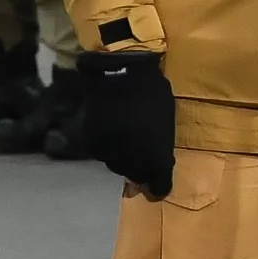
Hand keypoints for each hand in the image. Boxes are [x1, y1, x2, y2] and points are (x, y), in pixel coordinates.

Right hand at [80, 51, 176, 196]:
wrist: (117, 72)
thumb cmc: (151, 92)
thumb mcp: (166, 118)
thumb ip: (161, 140)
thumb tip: (157, 150)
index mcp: (156, 157)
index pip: (159, 186)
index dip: (159, 186)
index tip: (160, 184)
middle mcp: (131, 161)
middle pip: (136, 176)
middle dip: (141, 170)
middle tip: (144, 157)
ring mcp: (108, 152)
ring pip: (116, 165)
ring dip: (123, 159)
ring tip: (126, 144)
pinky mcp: (91, 141)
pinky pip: (101, 152)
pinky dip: (107, 147)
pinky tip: (111, 134)